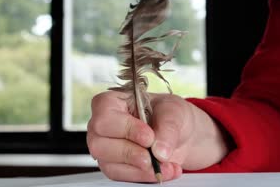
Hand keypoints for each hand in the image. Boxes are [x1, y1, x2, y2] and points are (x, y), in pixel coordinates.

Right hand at [87, 91, 229, 182]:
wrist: (179, 135)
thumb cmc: (170, 114)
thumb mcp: (174, 112)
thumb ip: (168, 128)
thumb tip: (159, 151)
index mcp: (112, 102)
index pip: (104, 116)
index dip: (125, 128)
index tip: (149, 137)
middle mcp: (102, 126)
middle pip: (99, 144)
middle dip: (130, 153)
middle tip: (154, 155)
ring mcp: (105, 147)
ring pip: (108, 164)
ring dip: (140, 169)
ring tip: (165, 165)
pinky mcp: (114, 166)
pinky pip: (121, 176)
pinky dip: (144, 176)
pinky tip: (163, 170)